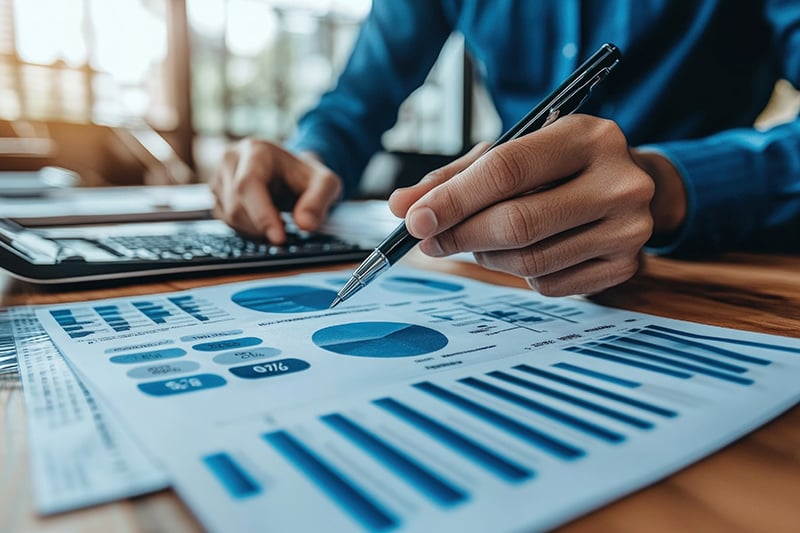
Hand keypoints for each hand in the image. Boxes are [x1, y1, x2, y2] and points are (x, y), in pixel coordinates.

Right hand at [210, 138, 341, 242]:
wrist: (291, 173)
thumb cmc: (305, 176)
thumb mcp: (325, 184)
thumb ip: (319, 201)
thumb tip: (305, 224)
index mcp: (255, 150)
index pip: (248, 185)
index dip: (261, 215)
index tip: (279, 238)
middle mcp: (230, 160)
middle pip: (236, 206)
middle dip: (262, 226)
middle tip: (285, 231)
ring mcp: (218, 177)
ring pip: (229, 217)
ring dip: (254, 230)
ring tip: (276, 219)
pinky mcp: (216, 195)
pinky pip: (225, 222)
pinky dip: (245, 229)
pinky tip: (262, 220)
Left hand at [389, 114, 667, 295]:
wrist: (634, 184)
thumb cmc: (559, 166)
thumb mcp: (515, 153)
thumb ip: (456, 178)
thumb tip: (402, 207)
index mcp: (587, 136)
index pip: (507, 170)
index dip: (454, 199)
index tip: (415, 220)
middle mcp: (618, 181)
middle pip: (518, 223)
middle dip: (461, 235)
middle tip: (429, 241)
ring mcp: (628, 229)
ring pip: (529, 262)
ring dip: (487, 257)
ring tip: (478, 241)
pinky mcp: (626, 267)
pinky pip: (548, 285)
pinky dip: (520, 275)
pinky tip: (521, 252)